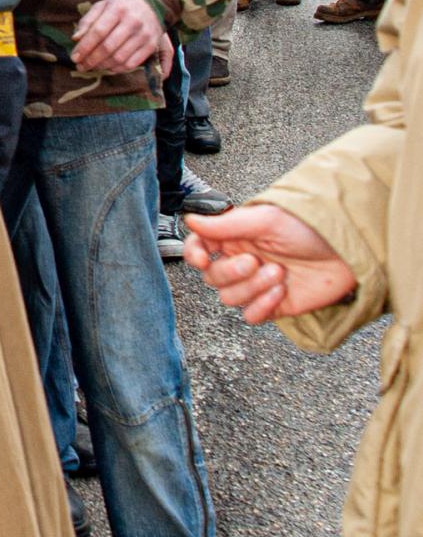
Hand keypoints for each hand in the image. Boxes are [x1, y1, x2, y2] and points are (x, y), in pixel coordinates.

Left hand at [71, 0, 164, 74]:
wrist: (150, 4)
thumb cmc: (120, 7)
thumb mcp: (102, 6)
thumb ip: (87, 21)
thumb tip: (75, 38)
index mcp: (117, 9)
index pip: (98, 31)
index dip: (84, 47)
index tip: (74, 57)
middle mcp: (133, 21)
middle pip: (108, 47)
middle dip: (91, 60)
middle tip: (81, 66)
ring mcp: (144, 35)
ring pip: (119, 58)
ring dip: (102, 66)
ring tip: (92, 67)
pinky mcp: (151, 46)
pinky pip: (131, 64)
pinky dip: (117, 69)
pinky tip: (108, 67)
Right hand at [183, 204, 357, 323]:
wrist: (346, 252)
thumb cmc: (310, 228)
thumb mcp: (266, 220)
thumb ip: (226, 224)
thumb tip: (190, 220)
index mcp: (235, 237)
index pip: (199, 248)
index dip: (194, 254)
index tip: (204, 258)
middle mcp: (242, 261)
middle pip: (212, 278)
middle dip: (232, 272)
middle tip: (255, 261)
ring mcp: (257, 285)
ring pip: (230, 298)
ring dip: (252, 287)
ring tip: (278, 273)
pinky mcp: (273, 305)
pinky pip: (250, 316)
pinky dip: (261, 306)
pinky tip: (281, 291)